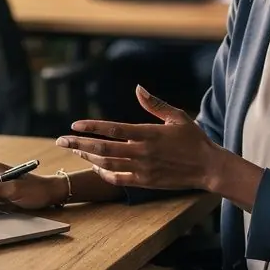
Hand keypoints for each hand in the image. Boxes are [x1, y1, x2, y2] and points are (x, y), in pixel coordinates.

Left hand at [56, 86, 227, 191]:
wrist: (208, 167)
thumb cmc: (193, 139)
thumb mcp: (177, 116)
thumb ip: (154, 104)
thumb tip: (138, 88)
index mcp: (148, 133)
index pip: (113, 129)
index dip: (91, 127)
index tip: (74, 125)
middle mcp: (142, 152)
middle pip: (103, 148)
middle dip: (79, 144)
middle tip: (61, 140)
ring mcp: (142, 169)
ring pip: (107, 164)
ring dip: (88, 157)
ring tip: (74, 151)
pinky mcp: (145, 182)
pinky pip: (118, 179)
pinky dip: (104, 174)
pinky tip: (95, 167)